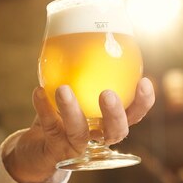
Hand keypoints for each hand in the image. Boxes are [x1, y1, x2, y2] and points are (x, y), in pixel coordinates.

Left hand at [2, 77, 154, 182]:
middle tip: (107, 94)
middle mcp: (97, 137)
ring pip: (79, 132)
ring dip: (72, 110)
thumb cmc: (62, 113)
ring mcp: (75, 145)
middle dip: (115, 114)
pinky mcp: (53, 148)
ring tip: (64, 89)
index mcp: (109, 122)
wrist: (37, 146)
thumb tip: (86, 35)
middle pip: (116, 131)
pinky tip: (38, 91)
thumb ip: (84, 74)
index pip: (134, 114)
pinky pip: (49, 126)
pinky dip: (43, 108)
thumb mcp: (77, 93)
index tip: (145, 81)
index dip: (143, 102)